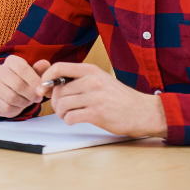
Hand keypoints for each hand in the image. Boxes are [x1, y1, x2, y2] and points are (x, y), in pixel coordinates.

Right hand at [0, 55, 51, 117]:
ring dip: (24, 102)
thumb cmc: (25, 83)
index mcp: (11, 61)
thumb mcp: (35, 75)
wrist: (11, 96)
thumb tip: (44, 63)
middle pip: (18, 84)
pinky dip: (16, 109)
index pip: (22, 68)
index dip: (34, 81)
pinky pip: (6, 106)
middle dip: (31, 94)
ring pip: (11, 97)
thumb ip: (41, 70)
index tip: (42, 90)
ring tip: (27, 101)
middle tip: (37, 98)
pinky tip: (18, 105)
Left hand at [42, 63, 166, 137]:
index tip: (44, 88)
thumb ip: (79, 79)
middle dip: (55, 102)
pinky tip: (74, 120)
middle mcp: (93, 81)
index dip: (46, 78)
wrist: (144, 112)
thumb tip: (51, 83)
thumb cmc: (120, 98)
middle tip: (61, 108)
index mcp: (91, 70)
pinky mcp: (98, 114)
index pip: (59, 68)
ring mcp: (95, 97)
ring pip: (62, 104)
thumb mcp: (101, 80)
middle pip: (58, 90)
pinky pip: (71, 117)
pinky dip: (68, 120)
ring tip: (68, 115)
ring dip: (61, 113)